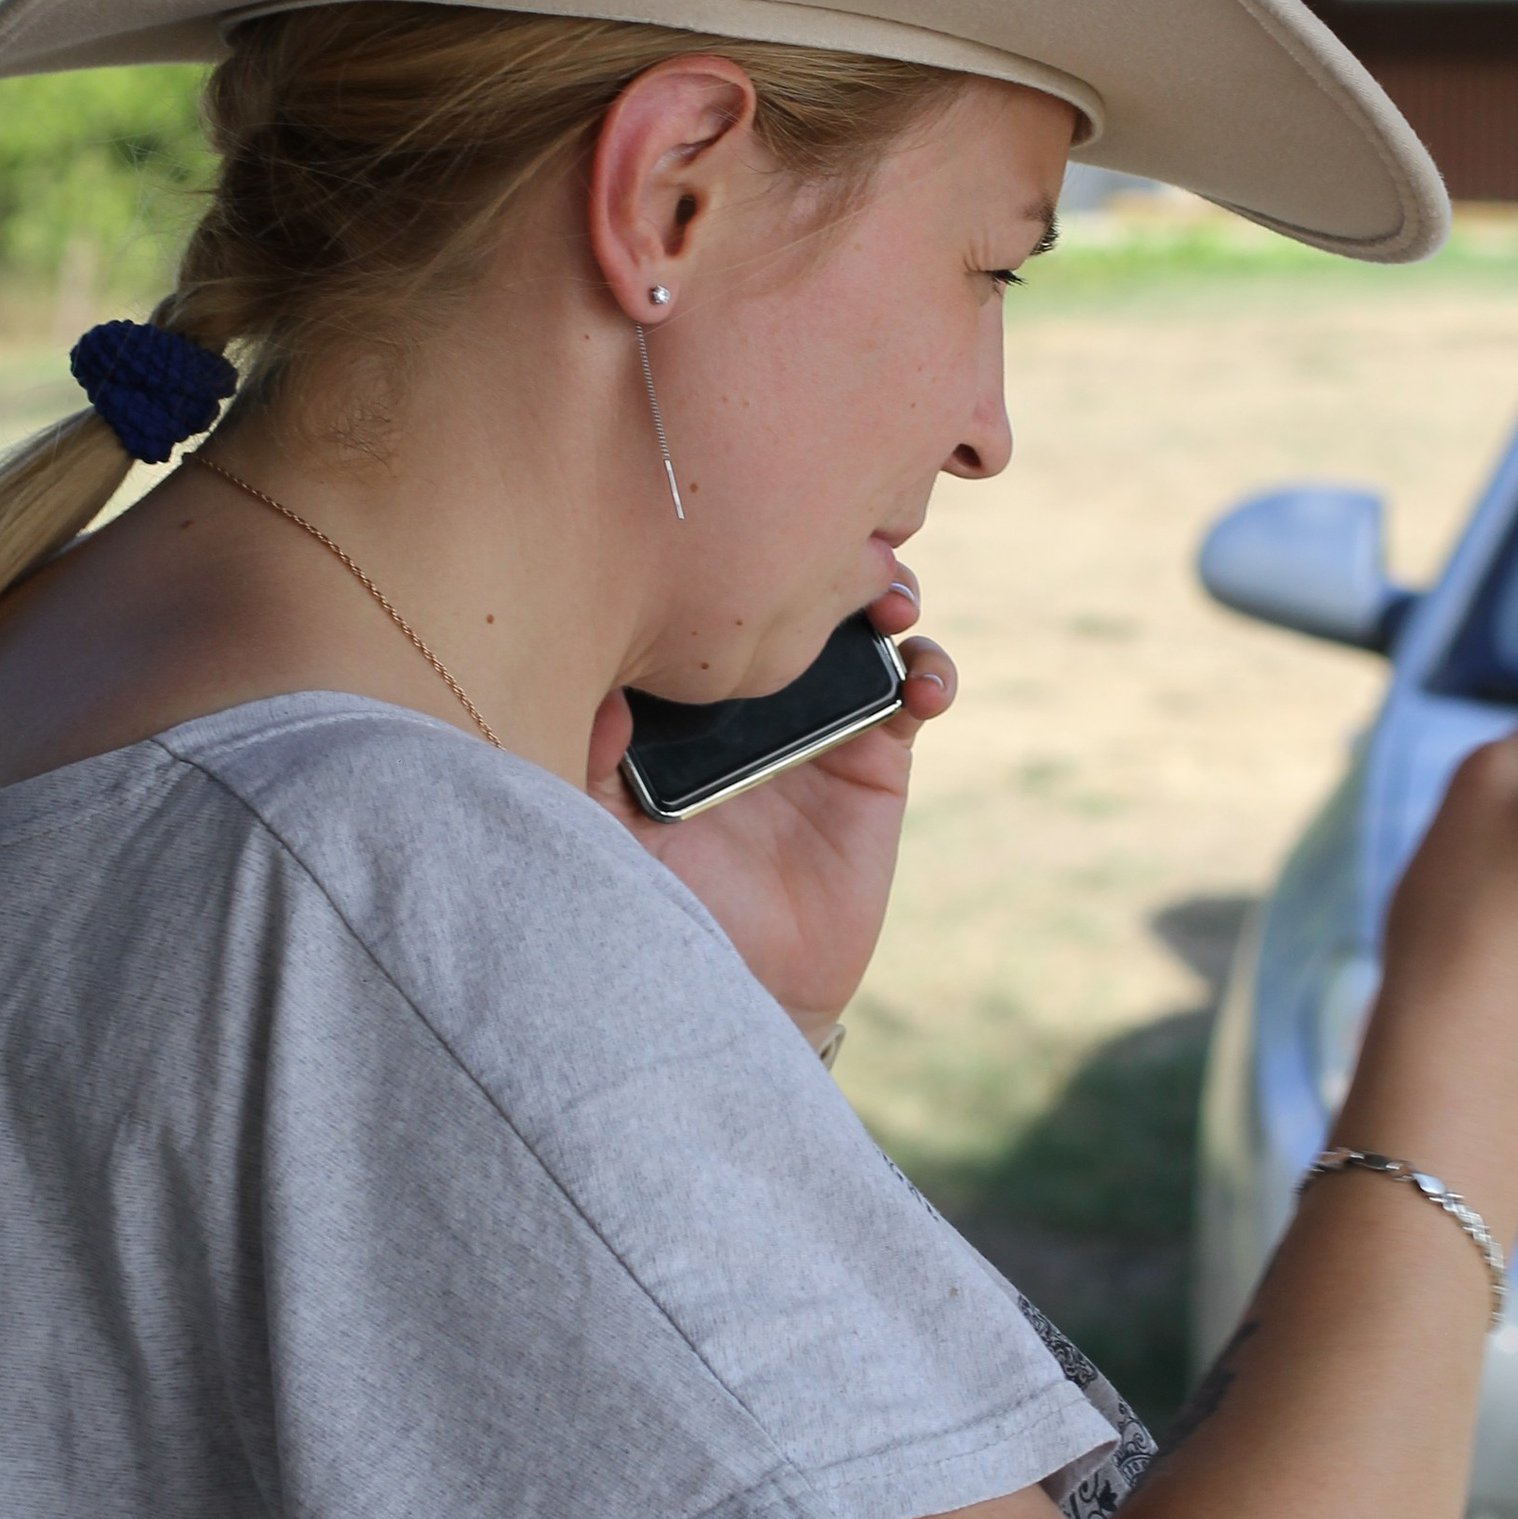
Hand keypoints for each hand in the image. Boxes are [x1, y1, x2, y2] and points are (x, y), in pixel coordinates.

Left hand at [590, 576, 955, 1036]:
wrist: (737, 986)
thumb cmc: (651, 907)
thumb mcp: (597, 833)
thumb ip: (588, 765)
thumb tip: (604, 697)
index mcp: (678, 691)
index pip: (706, 600)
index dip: (728, 554)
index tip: (742, 532)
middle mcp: (745, 692)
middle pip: (789, 591)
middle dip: (819, 553)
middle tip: (835, 549)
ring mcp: (814, 718)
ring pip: (857, 623)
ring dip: (885, 592)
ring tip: (889, 603)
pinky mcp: (873, 759)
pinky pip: (913, 693)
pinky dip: (930, 672)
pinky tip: (921, 687)